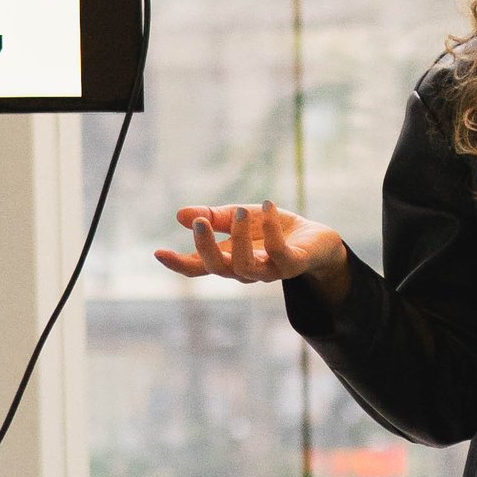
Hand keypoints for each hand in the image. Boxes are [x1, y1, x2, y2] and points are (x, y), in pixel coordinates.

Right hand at [156, 201, 349, 303]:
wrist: (317, 241)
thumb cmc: (274, 231)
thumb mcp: (240, 218)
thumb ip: (214, 217)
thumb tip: (180, 215)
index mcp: (230, 260)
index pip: (200, 267)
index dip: (179, 263)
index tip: (158, 253)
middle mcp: (246, 270)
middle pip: (219, 268)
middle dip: (206, 247)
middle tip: (201, 222)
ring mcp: (270, 271)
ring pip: (246, 266)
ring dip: (239, 237)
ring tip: (242, 211)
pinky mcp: (293, 264)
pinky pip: (278, 253)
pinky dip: (271, 228)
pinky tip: (268, 205)